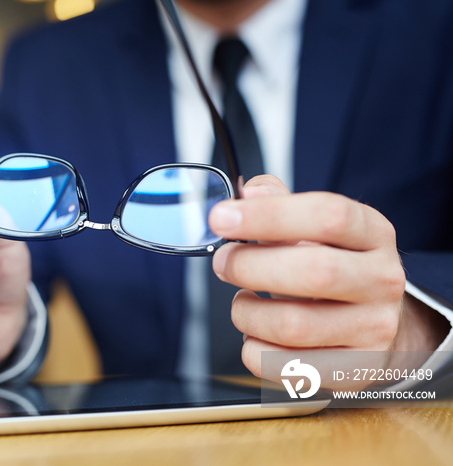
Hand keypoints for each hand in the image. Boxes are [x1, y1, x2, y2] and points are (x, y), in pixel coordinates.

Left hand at [209, 176, 445, 388]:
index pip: (327, 215)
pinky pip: (284, 365)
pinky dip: (253, 349)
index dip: (268, 215)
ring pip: (293, 325)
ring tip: (243, 303)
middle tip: (223, 263)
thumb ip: (281, 204)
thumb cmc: (332, 267)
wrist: (374, 323)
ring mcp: (374, 328)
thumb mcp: (315, 228)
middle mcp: (382, 279)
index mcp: (372, 233)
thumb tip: (250, 190)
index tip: (221, 218)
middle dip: (249, 266)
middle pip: (313, 272)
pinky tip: (257, 334)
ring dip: (247, 312)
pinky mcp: (354, 370)